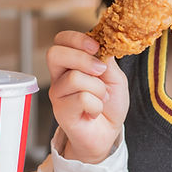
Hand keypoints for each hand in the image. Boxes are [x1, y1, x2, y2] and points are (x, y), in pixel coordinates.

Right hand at [46, 30, 128, 163]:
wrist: (108, 133)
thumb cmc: (110, 104)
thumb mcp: (115, 77)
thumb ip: (107, 61)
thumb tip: (102, 44)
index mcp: (71, 62)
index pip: (61, 40)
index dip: (76, 38)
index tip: (96, 47)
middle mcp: (60, 76)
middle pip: (55, 53)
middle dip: (83, 59)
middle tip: (101, 71)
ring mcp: (58, 93)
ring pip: (74, 78)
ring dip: (98, 89)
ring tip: (102, 99)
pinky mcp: (61, 111)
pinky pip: (81, 98)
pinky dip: (96, 105)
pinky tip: (94, 112)